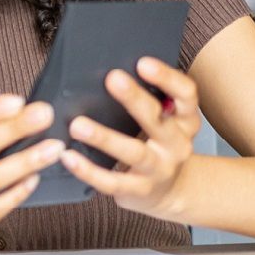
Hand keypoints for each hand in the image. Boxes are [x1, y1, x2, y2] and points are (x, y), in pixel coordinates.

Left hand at [60, 56, 198, 220]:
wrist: (170, 192)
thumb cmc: (158, 145)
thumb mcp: (164, 121)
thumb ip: (147, 99)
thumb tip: (108, 71)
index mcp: (184, 120)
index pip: (186, 95)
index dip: (167, 78)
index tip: (143, 63)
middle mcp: (176, 144)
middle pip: (157, 119)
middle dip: (135, 99)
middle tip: (112, 78)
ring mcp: (159, 169)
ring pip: (134, 152)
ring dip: (104, 138)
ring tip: (78, 124)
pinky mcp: (139, 190)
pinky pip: (112, 181)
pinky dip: (88, 170)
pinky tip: (68, 157)